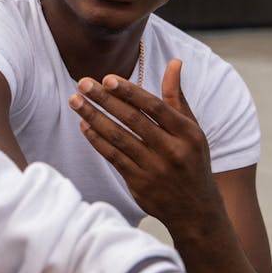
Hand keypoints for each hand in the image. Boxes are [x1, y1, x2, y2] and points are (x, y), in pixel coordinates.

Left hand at [67, 59, 223, 231]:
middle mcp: (172, 151)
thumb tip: (174, 62)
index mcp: (188, 133)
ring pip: (118, 138)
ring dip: (94, 117)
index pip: (154, 107)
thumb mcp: (192, 129)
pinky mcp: (139, 184)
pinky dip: (96, 140)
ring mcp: (155, 169)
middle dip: (105, 99)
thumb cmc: (192, 160)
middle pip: (133, 120)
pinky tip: (84, 125)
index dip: (129, 91)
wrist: (196, 211)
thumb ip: (177, 97)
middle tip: (82, 83)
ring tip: (75, 100)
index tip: (107, 78)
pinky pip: (113, 157)